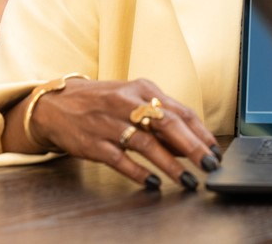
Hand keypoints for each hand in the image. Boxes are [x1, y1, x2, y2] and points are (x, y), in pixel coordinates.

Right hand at [18, 77, 219, 190]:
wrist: (56, 105)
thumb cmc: (102, 102)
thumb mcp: (133, 100)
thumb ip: (160, 119)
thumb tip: (190, 144)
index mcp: (143, 89)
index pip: (180, 111)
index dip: (201, 132)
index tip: (215, 150)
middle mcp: (127, 103)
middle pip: (167, 124)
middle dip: (192, 146)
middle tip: (208, 165)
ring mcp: (109, 122)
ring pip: (146, 143)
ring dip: (169, 164)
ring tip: (186, 179)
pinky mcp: (93, 142)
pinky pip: (119, 159)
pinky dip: (137, 171)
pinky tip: (152, 181)